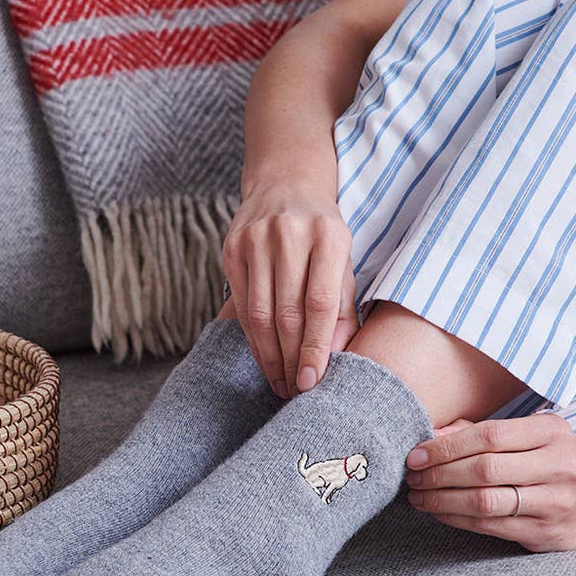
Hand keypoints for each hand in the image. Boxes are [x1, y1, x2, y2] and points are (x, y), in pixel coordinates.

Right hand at [222, 180, 357, 398]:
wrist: (284, 185)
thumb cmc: (322, 234)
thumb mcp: (343, 261)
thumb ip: (343, 307)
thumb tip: (336, 357)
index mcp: (329, 236)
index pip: (319, 303)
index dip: (316, 347)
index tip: (313, 381)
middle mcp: (290, 235)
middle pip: (287, 312)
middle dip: (292, 359)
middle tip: (297, 391)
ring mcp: (255, 240)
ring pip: (260, 313)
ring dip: (270, 355)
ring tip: (280, 382)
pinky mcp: (231, 249)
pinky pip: (241, 305)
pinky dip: (252, 338)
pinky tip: (264, 358)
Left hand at [403, 413, 575, 551]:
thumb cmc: (549, 461)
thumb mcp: (529, 436)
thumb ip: (480, 432)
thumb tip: (430, 436)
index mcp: (551, 431)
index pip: (489, 435)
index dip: (446, 446)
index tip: (416, 454)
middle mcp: (558, 465)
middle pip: (484, 469)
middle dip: (439, 473)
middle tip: (412, 476)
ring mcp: (555, 502)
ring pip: (485, 501)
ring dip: (442, 500)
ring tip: (418, 496)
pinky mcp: (545, 532)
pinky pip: (489, 526)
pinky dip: (456, 518)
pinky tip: (438, 511)